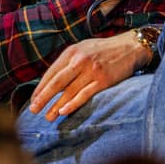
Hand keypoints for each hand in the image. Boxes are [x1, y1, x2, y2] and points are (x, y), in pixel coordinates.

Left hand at [28, 32, 149, 120]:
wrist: (131, 47)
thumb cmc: (105, 50)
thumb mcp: (84, 49)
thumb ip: (69, 62)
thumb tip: (53, 81)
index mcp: (72, 52)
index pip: (51, 73)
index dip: (41, 88)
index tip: (34, 100)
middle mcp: (80, 60)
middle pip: (57, 82)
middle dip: (43, 98)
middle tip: (34, 110)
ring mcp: (92, 70)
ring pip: (69, 91)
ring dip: (57, 106)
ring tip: (48, 117)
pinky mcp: (104, 80)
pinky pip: (85, 94)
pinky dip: (73, 104)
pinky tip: (64, 112)